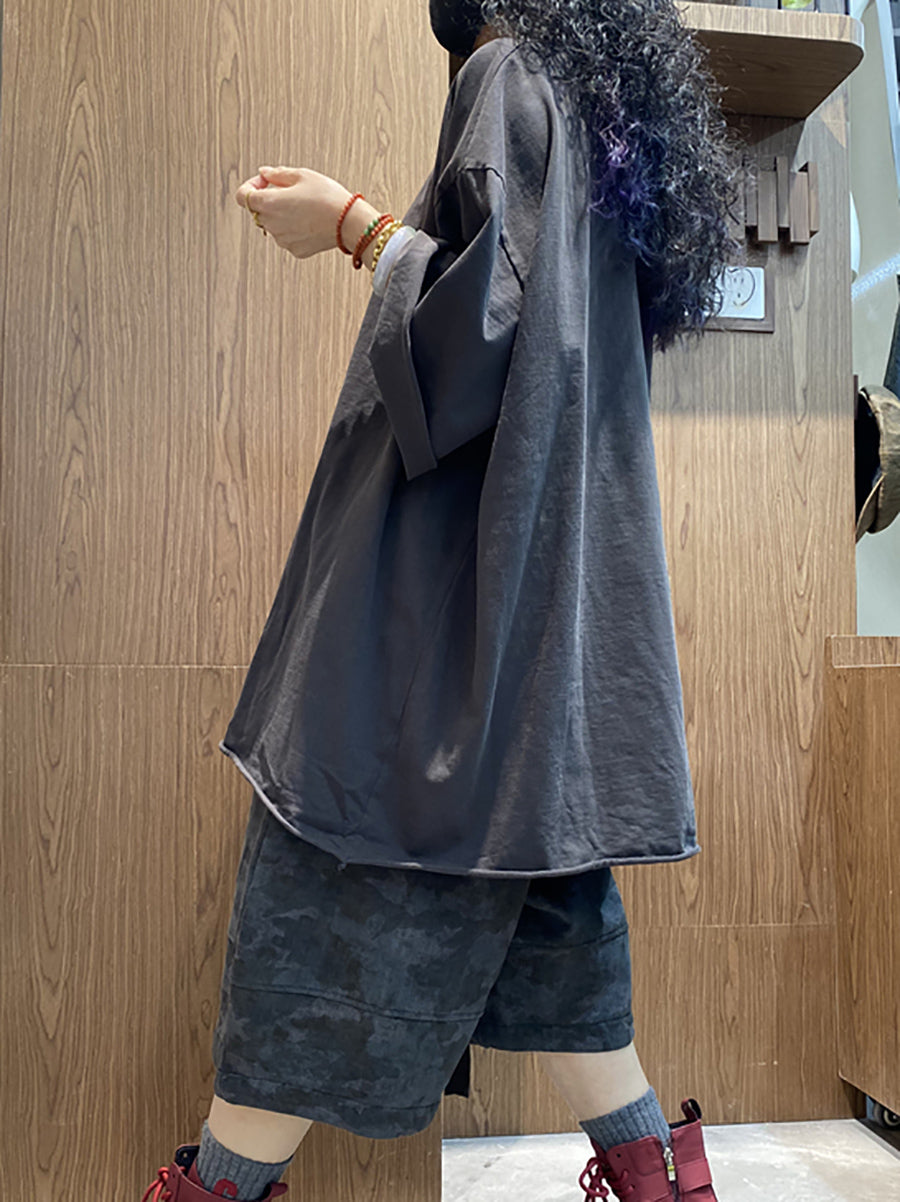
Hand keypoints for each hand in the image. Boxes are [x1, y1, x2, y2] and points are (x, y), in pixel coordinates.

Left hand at [235, 165, 351, 258]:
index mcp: (268, 203)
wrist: (348, 222)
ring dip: (282, 215)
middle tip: (290, 191)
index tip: (266, 181)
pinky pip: (288, 237)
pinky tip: (311, 221)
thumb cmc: (326, 196)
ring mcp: (283, 240)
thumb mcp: (302, 175)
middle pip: (258, 211)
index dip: (251, 185)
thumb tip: (265, 173)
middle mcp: (271, 224)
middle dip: (268, 199)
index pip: (242, 196)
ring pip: (273, 225)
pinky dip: (294, 229)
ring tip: (305, 206)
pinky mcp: (295, 250)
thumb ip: (278, 174)